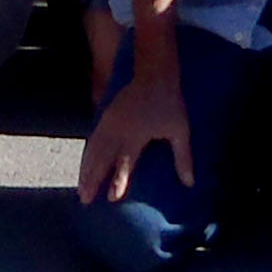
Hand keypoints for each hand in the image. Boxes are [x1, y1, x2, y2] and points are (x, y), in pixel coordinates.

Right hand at [76, 53, 192, 205]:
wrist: (154, 71)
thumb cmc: (169, 102)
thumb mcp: (180, 130)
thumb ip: (183, 158)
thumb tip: (190, 183)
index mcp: (136, 134)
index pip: (125, 162)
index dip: (118, 180)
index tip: (112, 198)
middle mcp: (119, 129)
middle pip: (102, 158)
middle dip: (92, 179)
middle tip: (85, 199)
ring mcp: (109, 121)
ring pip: (93, 149)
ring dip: (86, 169)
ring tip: (81, 188)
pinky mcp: (105, 115)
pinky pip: (92, 138)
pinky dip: (87, 154)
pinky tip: (85, 165)